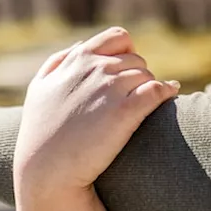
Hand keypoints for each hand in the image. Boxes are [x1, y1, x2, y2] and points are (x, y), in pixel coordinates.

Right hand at [13, 27, 178, 210]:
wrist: (45, 172)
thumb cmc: (40, 134)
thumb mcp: (39, 89)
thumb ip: (57, 62)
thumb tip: (80, 46)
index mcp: (78, 59)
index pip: (117, 38)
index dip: (128, 52)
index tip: (128, 70)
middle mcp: (96, 68)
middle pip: (135, 60)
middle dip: (138, 75)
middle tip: (134, 96)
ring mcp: (110, 89)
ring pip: (147, 75)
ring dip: (150, 86)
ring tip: (147, 103)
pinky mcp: (125, 112)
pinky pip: (157, 90)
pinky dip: (166, 91)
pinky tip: (170, 94)